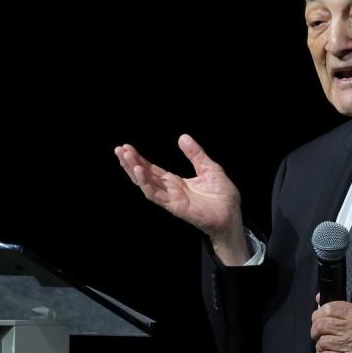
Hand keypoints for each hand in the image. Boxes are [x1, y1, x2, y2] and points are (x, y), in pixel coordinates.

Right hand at [115, 135, 248, 262]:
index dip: (139, 159)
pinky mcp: (175, 207)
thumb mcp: (209, 168)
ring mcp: (171, 199)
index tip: (127, 147)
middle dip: (131, 163)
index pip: (152, 169)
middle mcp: (169, 190)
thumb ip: (195, 154)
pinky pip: (156, 195)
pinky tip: (139, 171)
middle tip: (119, 149)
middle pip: (145, 175)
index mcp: (175, 182)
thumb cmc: (223, 196)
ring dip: (134, 170)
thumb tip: (182, 137)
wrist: (232, 215)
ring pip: (146, 184)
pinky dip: (146, 183)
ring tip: (125, 156)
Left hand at [310, 292, 351, 352]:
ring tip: (323, 349)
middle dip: (314, 331)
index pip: (329, 308)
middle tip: (317, 336)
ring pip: (322, 343)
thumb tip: (319, 299)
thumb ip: (342, 310)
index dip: (318, 314)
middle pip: (321, 325)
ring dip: (319, 347)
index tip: (317, 320)